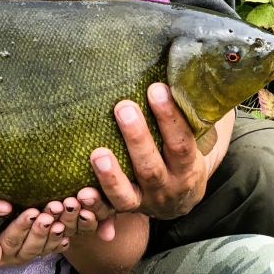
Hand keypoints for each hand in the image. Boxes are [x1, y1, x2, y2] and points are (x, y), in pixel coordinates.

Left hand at [88, 83, 208, 219]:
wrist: (181, 198)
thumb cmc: (181, 150)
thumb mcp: (193, 135)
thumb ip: (186, 108)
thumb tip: (183, 62)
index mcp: (188, 167)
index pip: (181, 142)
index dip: (170, 117)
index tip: (156, 88)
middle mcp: (167, 188)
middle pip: (151, 166)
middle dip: (137, 137)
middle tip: (122, 107)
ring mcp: (144, 203)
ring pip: (126, 194)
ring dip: (111, 175)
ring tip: (97, 153)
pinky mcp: (122, 210)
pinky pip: (106, 211)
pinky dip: (94, 205)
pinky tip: (80, 193)